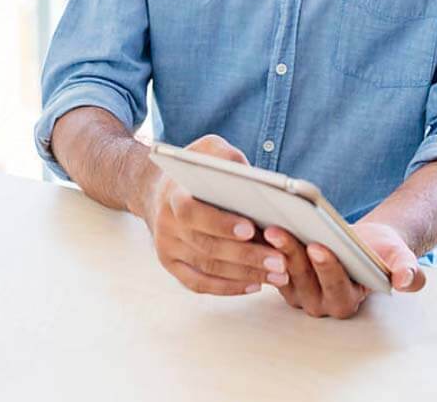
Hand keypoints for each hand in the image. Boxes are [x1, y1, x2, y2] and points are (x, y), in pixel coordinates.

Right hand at [140, 134, 276, 295]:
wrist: (156, 189)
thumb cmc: (194, 168)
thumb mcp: (207, 149)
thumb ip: (228, 157)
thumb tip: (257, 178)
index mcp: (173, 195)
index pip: (193, 212)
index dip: (221, 223)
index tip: (250, 229)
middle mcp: (167, 226)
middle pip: (207, 247)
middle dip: (247, 256)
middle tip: (280, 260)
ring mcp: (168, 249)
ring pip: (208, 268)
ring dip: (245, 274)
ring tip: (278, 274)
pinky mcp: (173, 266)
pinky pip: (200, 284)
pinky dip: (228, 287)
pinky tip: (255, 284)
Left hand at [260, 219, 425, 318]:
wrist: (365, 244)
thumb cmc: (382, 251)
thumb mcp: (401, 257)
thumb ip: (408, 270)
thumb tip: (406, 280)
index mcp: (347, 301)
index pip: (335, 288)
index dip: (327, 268)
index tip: (319, 246)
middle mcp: (320, 303)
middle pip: (303, 281)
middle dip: (293, 255)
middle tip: (282, 231)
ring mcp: (299, 293)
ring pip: (283, 274)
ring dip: (274, 251)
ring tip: (268, 226)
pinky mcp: (284, 279)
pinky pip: (270, 267)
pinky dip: (264, 249)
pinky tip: (259, 227)